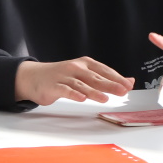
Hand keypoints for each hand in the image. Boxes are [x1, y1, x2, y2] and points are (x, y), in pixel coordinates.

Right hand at [14, 57, 132, 105]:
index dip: (117, 78)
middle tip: (122, 91)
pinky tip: (81, 98)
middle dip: (110, 84)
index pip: (104, 70)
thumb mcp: (84, 74)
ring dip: (93, 91)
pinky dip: (73, 94)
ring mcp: (63, 77)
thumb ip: (105, 79)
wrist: (33, 77)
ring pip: (81, 84)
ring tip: (105, 99)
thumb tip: (129, 81)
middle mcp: (75, 68)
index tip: (128, 85)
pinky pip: (65, 90)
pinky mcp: (53, 86)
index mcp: (84, 64)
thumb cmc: (61, 77)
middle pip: (95, 77)